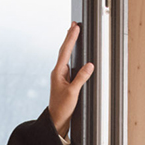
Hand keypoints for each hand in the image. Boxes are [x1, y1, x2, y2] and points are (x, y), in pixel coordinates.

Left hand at [48, 22, 93, 138]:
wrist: (55, 120)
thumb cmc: (61, 108)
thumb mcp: (73, 93)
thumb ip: (81, 78)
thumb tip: (89, 65)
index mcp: (58, 73)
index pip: (65, 51)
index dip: (71, 38)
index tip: (75, 27)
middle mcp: (58, 73)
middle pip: (64, 51)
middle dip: (69, 37)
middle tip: (73, 24)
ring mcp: (60, 76)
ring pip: (65, 56)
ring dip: (69, 44)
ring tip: (73, 33)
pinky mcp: (64, 81)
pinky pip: (68, 63)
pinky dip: (70, 54)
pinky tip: (72, 52)